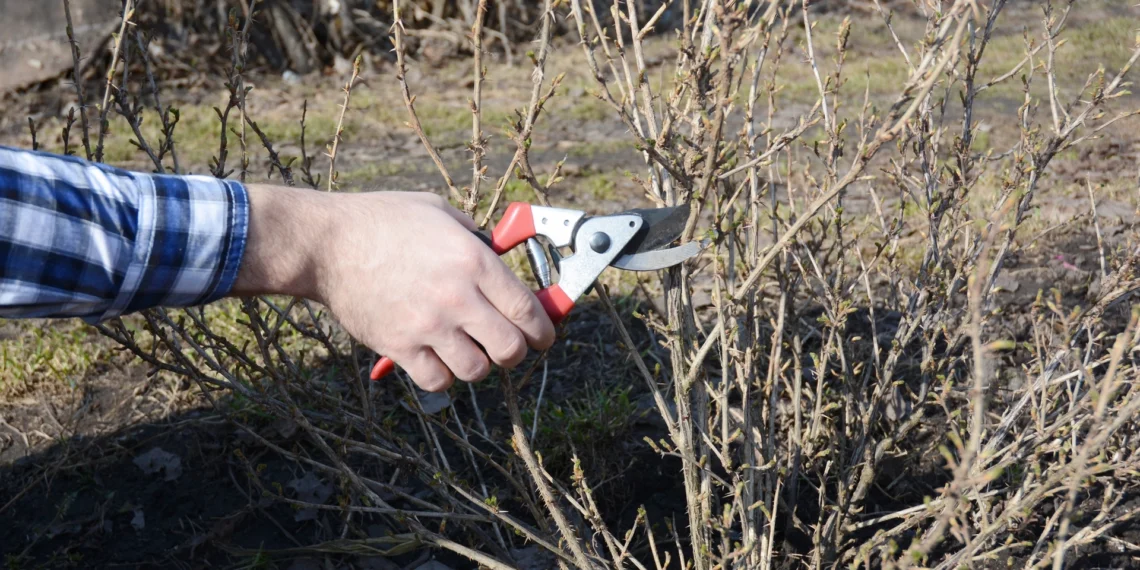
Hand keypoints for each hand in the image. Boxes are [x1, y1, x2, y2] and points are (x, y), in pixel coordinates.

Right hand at [233, 186, 555, 391]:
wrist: (326, 242)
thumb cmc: (382, 221)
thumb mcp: (439, 213)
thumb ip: (475, 237)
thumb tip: (499, 256)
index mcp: (474, 261)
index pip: (528, 310)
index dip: (543, 329)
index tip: (543, 335)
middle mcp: (457, 297)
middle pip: (510, 348)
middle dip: (516, 352)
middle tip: (508, 347)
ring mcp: (427, 325)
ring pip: (477, 370)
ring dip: (478, 365)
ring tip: (469, 351)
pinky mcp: (398, 345)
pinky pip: (436, 380)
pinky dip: (442, 376)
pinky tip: (437, 360)